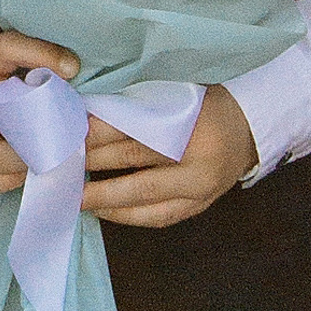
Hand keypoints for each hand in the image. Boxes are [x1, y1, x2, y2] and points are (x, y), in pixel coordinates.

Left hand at [81, 84, 258, 227]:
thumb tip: (89, 115)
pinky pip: (159, 217)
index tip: (69, 132)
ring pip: (145, 200)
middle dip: (94, 165)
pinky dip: (129, 215)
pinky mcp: (201, 205)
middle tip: (60, 166)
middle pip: (136, 164)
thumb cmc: (208, 103)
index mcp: (194, 127)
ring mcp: (203, 190)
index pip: (136, 131)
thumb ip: (138, 105)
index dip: (100, 133)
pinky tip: (105, 210)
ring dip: (106, 199)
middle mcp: (199, 164)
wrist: (251, 126)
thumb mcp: (175, 94)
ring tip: (75, 195)